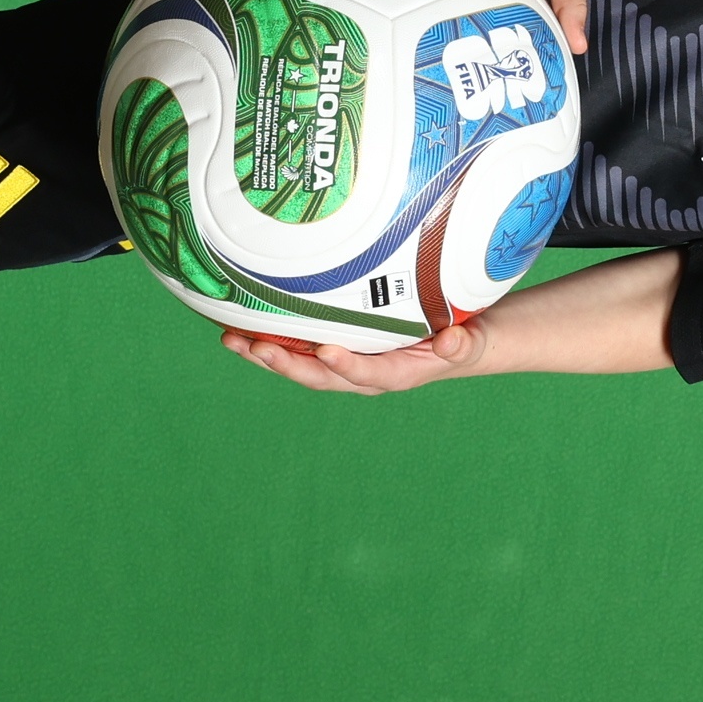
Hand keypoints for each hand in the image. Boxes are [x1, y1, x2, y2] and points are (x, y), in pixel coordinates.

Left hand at [222, 319, 492, 393]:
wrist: (456, 342)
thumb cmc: (462, 338)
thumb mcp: (470, 341)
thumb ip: (461, 344)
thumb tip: (452, 342)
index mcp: (396, 374)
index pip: (368, 374)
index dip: (347, 365)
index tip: (327, 350)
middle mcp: (364, 374)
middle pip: (320, 376)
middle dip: (286, 364)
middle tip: (256, 347)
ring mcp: (346, 363)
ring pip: (301, 365)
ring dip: (266, 354)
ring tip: (232, 340)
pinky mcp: (336, 349)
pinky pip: (299, 349)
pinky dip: (271, 340)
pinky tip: (244, 325)